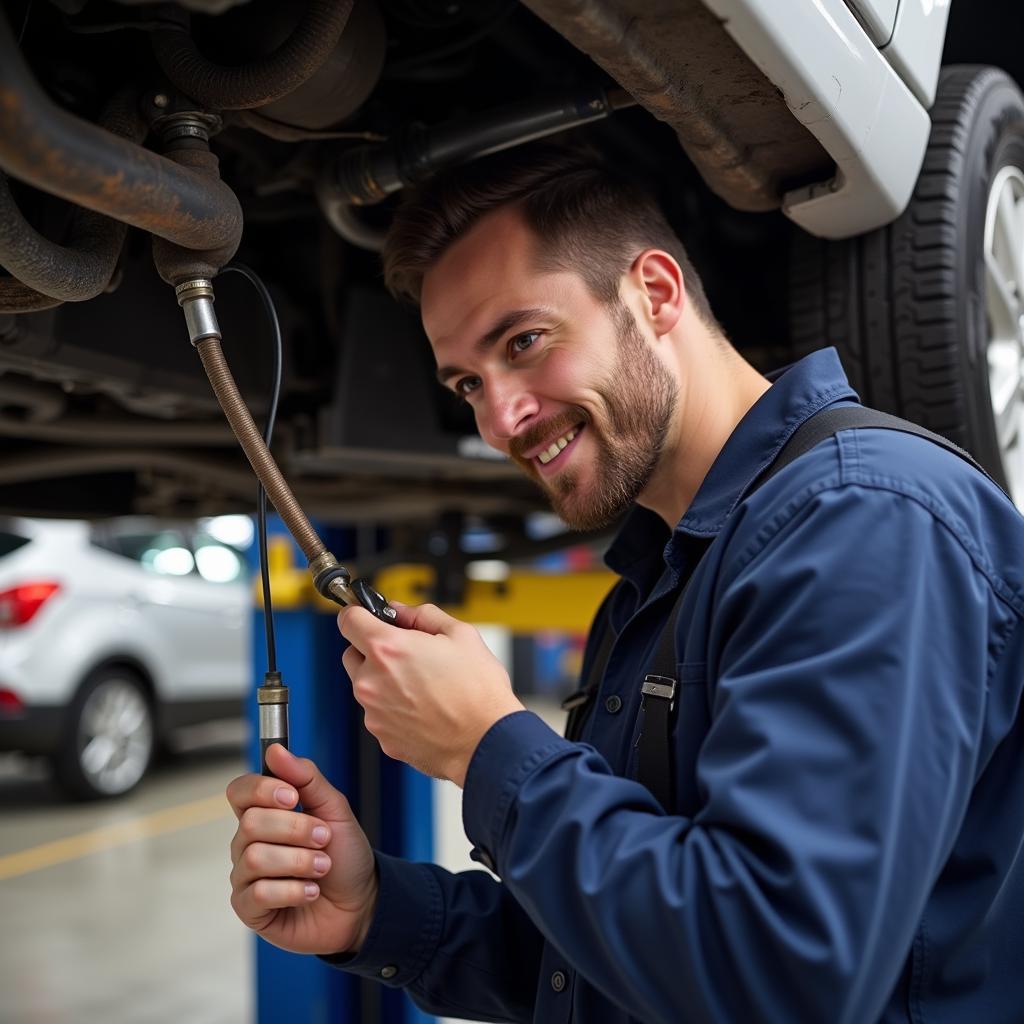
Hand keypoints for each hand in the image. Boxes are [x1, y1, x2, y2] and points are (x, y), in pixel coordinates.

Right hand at [227, 743, 377, 954]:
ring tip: (322, 867)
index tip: (294, 797)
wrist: (361, 902)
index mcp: (265, 814)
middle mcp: (248, 843)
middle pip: (251, 823)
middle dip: (296, 829)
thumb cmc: (344, 853)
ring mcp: (246, 877)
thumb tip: (275, 750)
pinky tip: (311, 891)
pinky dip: (294, 890)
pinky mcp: (250, 910)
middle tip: (324, 838)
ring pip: (256, 858)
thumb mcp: (334, 809)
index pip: (240, 791)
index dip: (262, 790)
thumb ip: (306, 778)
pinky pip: (259, 895)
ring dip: (299, 861)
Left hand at [338, 602, 524, 785]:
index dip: (359, 614)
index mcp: (388, 649)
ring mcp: (374, 713)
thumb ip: (422, 615)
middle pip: (352, 653)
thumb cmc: (478, 693)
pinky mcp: (382, 737)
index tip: (367, 617)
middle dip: (372, 649)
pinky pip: (378, 713)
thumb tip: (402, 611)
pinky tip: (422, 707)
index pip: (348, 620)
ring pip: (365, 686)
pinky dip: (393, 708)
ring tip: (422, 685)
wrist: (487, 742)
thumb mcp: (460, 634)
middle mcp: (372, 682)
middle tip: (406, 653)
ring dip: (383, 680)